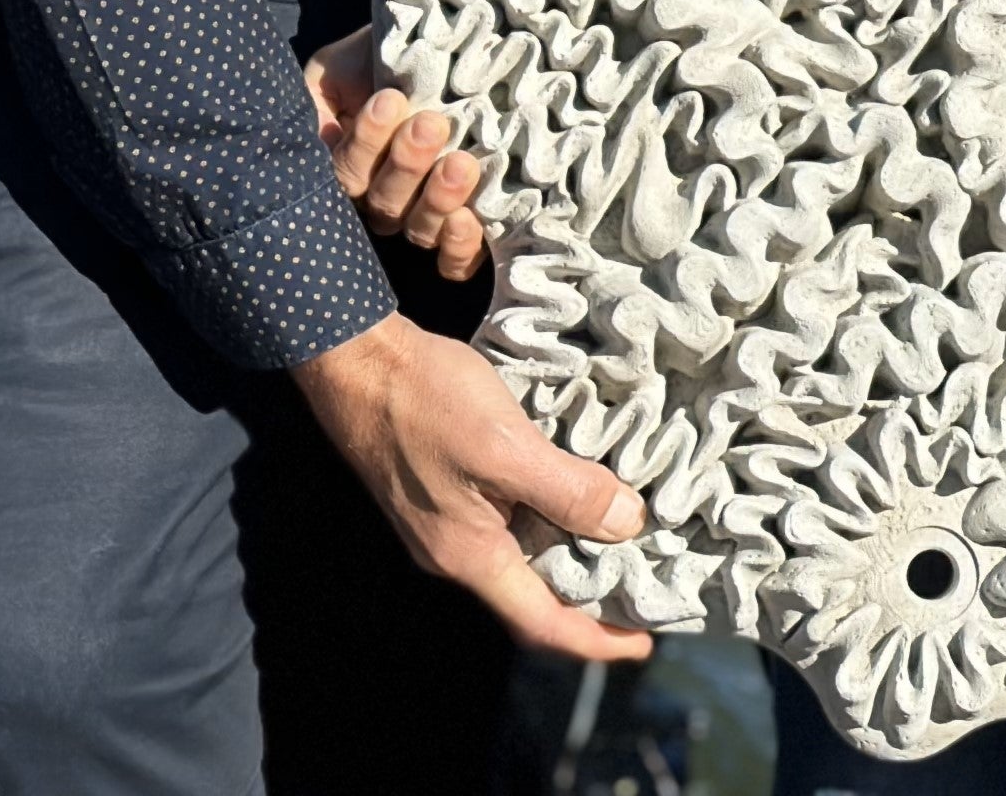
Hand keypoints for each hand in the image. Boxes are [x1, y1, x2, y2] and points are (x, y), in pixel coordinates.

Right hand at [294, 313, 651, 656]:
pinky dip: (549, 516)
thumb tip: (627, 524)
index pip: (543, 623)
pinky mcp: (446, 490)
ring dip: (573, 551)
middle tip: (648, 584)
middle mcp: (455, 552)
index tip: (644, 645)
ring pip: (523, 556)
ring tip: (625, 536)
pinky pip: (508, 521)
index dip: (596, 640)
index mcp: (470, 555)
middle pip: (534, 596)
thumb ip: (568, 491)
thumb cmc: (425, 400)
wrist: (357, 361)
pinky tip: (577, 487)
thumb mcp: (507, 446)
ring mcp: (446, 523)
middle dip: (592, 598)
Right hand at [305, 26, 485, 283]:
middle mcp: (384, 197)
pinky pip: (454, 261)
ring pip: (418, 229)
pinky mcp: (466, 227)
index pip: (346, 173)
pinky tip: (466, 220)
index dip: (364, 144)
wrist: (451, 49)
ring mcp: (424, 214)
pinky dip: (457, 247)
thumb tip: (320, 136)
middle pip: (383, 204)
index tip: (388, 100)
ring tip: (459, 164)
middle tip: (429, 125)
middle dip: (406, 163)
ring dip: (437, 198)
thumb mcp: (341, 69)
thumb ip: (317, 98)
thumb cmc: (392, 61)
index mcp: (352, 166)